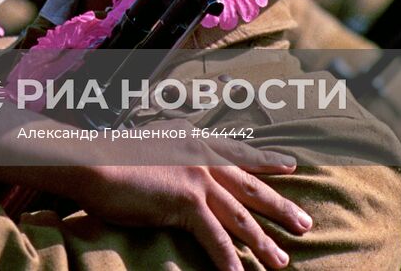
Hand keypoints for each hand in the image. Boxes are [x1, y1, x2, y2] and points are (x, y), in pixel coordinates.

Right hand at [84, 149, 309, 270]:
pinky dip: (229, 261)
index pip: (238, 154)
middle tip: (305, 224)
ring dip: (261, 243)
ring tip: (280, 261)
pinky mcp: (187, 202)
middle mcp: (202, 157)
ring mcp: (197, 179)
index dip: (266, 162)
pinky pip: (216, 238)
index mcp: (195, 140)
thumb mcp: (151, 146)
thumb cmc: (113, 157)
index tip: (290, 168)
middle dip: (279, 207)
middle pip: (250, 187)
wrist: (95, 162)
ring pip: (240, 217)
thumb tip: (179, 167)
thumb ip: (173, 153)